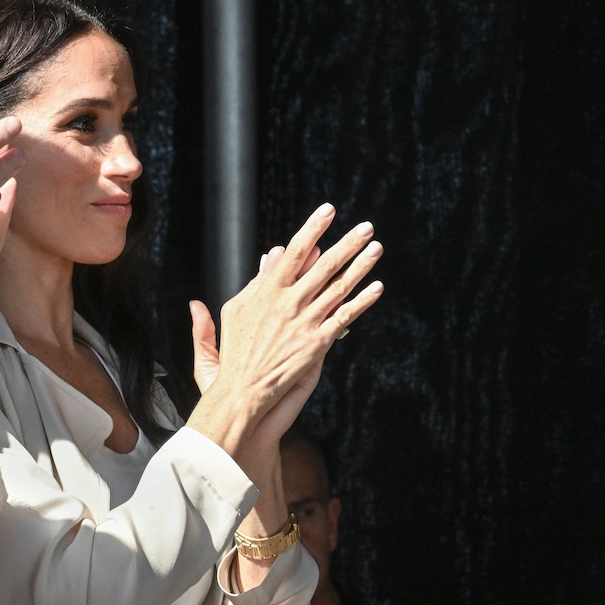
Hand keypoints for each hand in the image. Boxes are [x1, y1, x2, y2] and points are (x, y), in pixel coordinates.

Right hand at [186, 204, 382, 472]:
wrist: (242, 393)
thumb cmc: (233, 358)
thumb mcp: (228, 317)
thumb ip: (240, 293)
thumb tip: (250, 268)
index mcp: (265, 292)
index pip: (293, 252)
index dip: (312, 230)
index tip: (326, 212)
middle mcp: (286, 302)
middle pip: (322, 265)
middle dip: (346, 243)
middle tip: (365, 226)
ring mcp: (304, 322)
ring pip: (338, 286)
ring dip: (360, 265)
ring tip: (376, 247)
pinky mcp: (317, 343)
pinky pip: (345, 316)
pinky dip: (362, 301)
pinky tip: (377, 287)